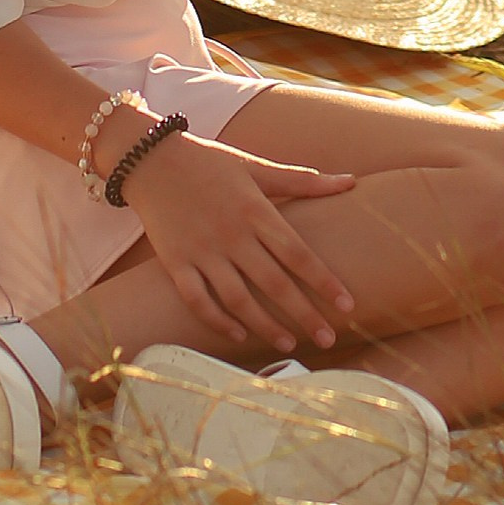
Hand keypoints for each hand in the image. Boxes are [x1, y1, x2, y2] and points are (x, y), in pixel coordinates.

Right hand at [126, 131, 358, 353]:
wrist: (153, 159)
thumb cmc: (211, 163)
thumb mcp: (257, 167)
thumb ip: (302, 181)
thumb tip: (350, 181)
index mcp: (255, 209)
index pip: (297, 253)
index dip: (323, 281)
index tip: (347, 304)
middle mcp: (231, 234)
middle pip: (273, 282)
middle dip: (303, 313)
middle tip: (328, 338)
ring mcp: (202, 251)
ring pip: (238, 298)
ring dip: (265, 325)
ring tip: (289, 344)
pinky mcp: (175, 263)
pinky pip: (198, 300)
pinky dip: (218, 321)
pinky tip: (238, 336)